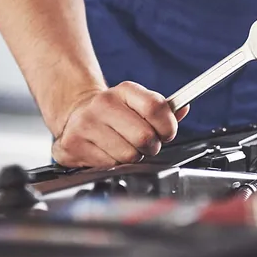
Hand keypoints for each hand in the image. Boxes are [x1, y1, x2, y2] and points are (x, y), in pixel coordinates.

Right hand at [52, 82, 189, 167]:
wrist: (77, 114)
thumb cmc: (116, 112)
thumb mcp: (139, 103)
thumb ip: (164, 109)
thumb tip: (184, 108)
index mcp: (125, 90)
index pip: (156, 107)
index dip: (168, 126)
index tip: (167, 133)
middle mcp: (104, 103)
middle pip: (145, 137)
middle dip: (151, 146)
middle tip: (145, 144)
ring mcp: (86, 124)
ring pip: (128, 155)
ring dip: (132, 157)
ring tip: (124, 146)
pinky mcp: (73, 144)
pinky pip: (109, 166)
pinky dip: (114, 164)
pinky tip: (107, 151)